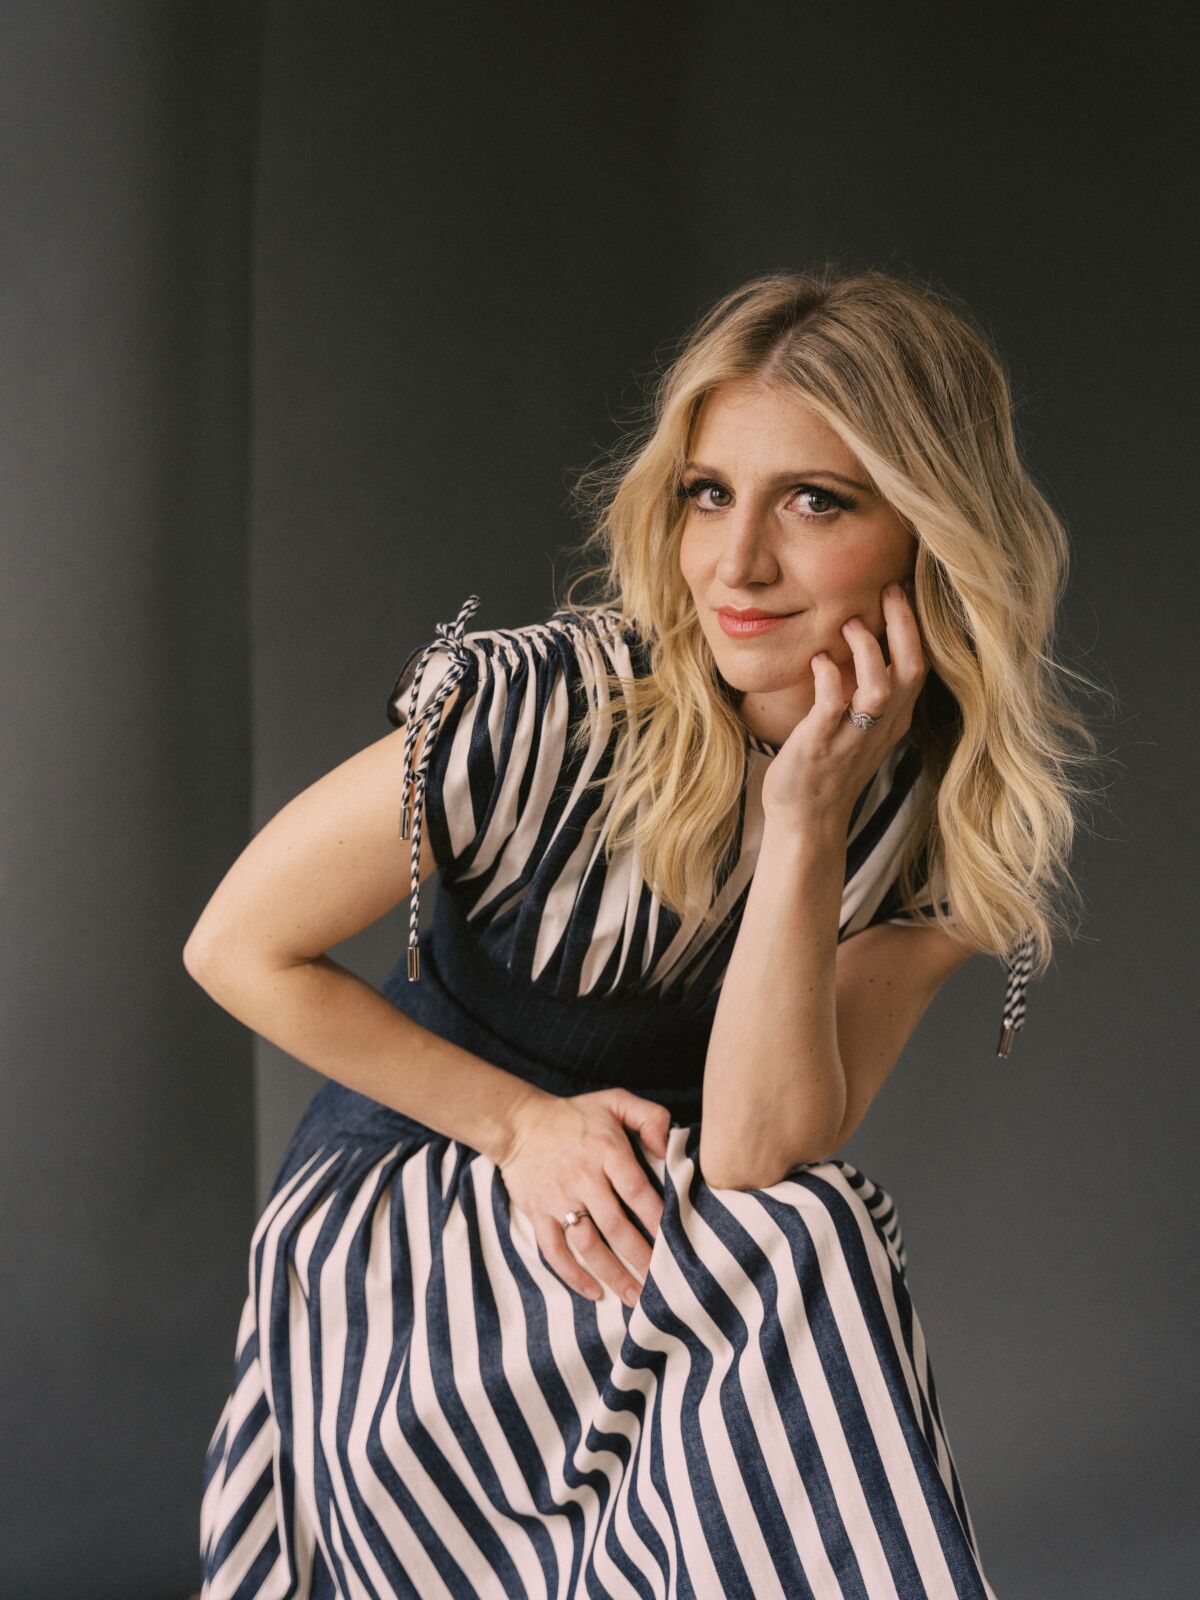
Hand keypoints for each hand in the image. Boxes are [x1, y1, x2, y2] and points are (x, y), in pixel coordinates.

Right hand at [495, 1087, 670, 1305]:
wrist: (518, 1122)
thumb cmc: (575, 1115)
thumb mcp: (615, 1100)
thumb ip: (650, 1117)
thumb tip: (666, 1147)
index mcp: (606, 1150)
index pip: (637, 1190)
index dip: (658, 1219)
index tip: (676, 1243)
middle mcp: (583, 1177)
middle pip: (616, 1226)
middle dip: (641, 1258)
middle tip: (662, 1284)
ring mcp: (558, 1198)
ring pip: (587, 1244)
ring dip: (612, 1274)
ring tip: (634, 1298)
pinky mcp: (537, 1213)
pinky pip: (554, 1251)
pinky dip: (573, 1275)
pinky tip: (593, 1292)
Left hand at [761, 580, 929, 833]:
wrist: (806, 822)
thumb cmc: (826, 770)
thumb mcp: (857, 729)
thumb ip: (863, 693)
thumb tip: (857, 644)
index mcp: (892, 721)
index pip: (918, 668)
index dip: (914, 629)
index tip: (899, 592)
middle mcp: (881, 728)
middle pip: (911, 671)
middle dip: (904, 627)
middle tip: (889, 590)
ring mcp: (853, 738)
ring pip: (879, 689)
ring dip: (869, 652)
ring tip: (851, 624)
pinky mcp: (820, 746)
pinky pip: (833, 706)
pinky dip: (829, 678)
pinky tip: (819, 661)